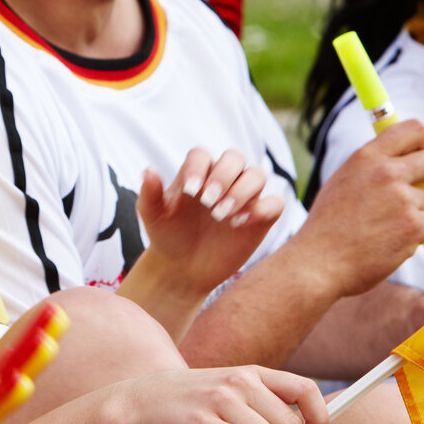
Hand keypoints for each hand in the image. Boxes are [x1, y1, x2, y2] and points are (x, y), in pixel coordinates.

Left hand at [136, 148, 283, 295]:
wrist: (183, 267)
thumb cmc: (168, 235)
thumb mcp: (153, 217)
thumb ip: (150, 194)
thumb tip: (149, 170)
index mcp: (197, 172)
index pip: (202, 155)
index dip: (198, 168)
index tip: (190, 192)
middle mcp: (224, 178)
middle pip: (234, 157)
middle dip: (224, 176)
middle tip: (209, 202)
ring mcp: (244, 196)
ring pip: (257, 175)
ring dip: (242, 191)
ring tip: (222, 215)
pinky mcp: (260, 217)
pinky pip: (274, 203)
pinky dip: (262, 209)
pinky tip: (240, 223)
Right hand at [298, 120, 423, 297]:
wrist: (318, 263)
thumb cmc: (327, 228)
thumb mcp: (342, 182)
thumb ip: (370, 168)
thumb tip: (399, 161)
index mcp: (366, 157)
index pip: (413, 129)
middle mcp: (385, 171)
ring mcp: (401, 198)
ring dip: (419, 215)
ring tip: (388, 230)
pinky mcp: (412, 225)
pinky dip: (421, 236)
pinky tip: (394, 243)